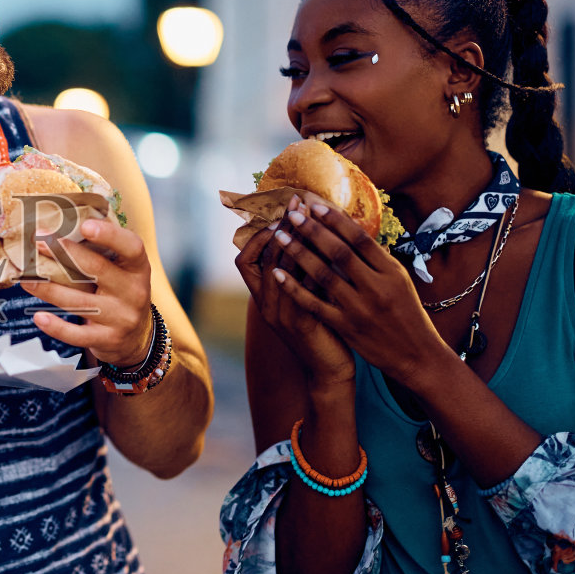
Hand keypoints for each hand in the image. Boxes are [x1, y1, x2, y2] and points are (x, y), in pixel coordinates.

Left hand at [22, 218, 155, 365]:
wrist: (136, 337)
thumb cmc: (120, 293)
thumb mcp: (122, 271)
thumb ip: (101, 252)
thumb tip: (61, 225)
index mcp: (137, 267)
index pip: (131, 247)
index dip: (109, 235)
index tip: (85, 225)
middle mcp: (134, 291)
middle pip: (96, 270)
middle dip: (63, 254)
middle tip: (38, 242)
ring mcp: (121, 318)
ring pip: (79, 302)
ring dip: (47, 289)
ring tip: (25, 279)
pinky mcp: (107, 339)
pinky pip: (77, 334)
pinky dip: (56, 326)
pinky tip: (39, 316)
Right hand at [235, 199, 352, 386]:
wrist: (329, 370)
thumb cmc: (322, 330)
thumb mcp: (306, 298)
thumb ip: (301, 272)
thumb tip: (310, 235)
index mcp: (263, 298)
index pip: (244, 259)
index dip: (258, 235)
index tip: (280, 212)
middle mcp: (265, 305)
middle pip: (259, 258)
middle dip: (278, 227)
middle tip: (295, 203)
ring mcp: (279, 315)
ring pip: (276, 269)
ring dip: (292, 240)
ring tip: (309, 219)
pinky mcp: (298, 323)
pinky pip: (299, 287)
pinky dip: (310, 265)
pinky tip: (326, 248)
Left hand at [265, 195, 442, 380]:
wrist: (417, 356)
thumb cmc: (407, 313)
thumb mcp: (399, 281)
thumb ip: (376, 258)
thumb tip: (351, 226)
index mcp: (392, 272)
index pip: (360, 239)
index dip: (336, 220)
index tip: (315, 204)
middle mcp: (377, 288)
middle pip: (339, 252)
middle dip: (313, 230)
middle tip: (291, 214)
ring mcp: (360, 309)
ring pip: (324, 275)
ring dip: (299, 254)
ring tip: (281, 237)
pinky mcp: (347, 327)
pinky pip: (315, 304)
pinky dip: (295, 289)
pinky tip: (279, 274)